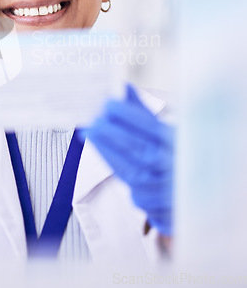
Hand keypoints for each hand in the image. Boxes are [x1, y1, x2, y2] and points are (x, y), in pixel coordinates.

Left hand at [83, 84, 173, 235]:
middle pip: (138, 151)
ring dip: (111, 156)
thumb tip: (124, 87)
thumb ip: (144, 113)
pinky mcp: (166, 214)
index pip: (152, 128)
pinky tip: (116, 163)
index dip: (128, 115)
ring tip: (93, 136)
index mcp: (184, 145)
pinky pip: (139, 197)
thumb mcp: (171, 131)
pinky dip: (126, 179)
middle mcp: (180, 169)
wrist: (209, 193)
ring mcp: (174, 194)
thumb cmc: (184, 155)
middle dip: (110, 135)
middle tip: (92, 123)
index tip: (108, 103)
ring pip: (134, 176)